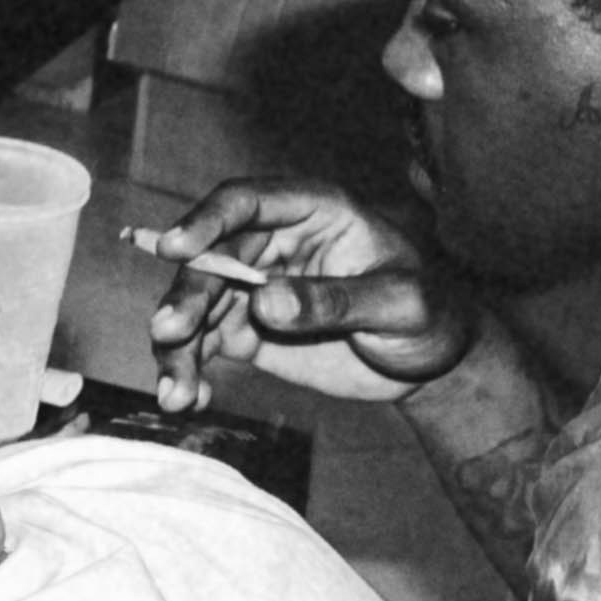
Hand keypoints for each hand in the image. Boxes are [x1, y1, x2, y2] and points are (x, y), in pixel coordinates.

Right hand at [138, 179, 480, 407]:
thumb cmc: (429, 313)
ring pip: (195, 306)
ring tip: (174, 393)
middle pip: (208, 260)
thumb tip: (266, 302)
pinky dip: (188, 370)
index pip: (246, 202)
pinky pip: (203, 343)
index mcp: (311, 213)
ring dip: (176, 346)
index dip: (206, 220)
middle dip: (185, 297)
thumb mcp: (400, 303)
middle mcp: (271, 243)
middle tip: (170, 333)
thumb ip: (336, 300)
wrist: (430, 360)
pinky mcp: (246, 329)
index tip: (176, 248)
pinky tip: (188, 398)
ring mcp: (253, 287)